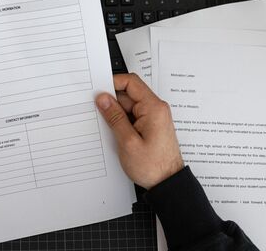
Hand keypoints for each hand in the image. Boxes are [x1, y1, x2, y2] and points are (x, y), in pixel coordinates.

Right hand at [95, 74, 183, 189]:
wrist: (167, 183)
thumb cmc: (153, 166)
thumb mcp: (128, 142)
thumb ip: (115, 117)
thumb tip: (103, 99)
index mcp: (153, 108)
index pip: (131, 82)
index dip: (113, 83)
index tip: (98, 91)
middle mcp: (155, 109)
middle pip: (128, 95)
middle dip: (112, 103)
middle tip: (99, 115)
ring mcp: (153, 117)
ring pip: (129, 107)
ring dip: (117, 115)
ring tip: (110, 131)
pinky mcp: (150, 126)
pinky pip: (133, 117)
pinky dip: (122, 123)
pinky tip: (117, 135)